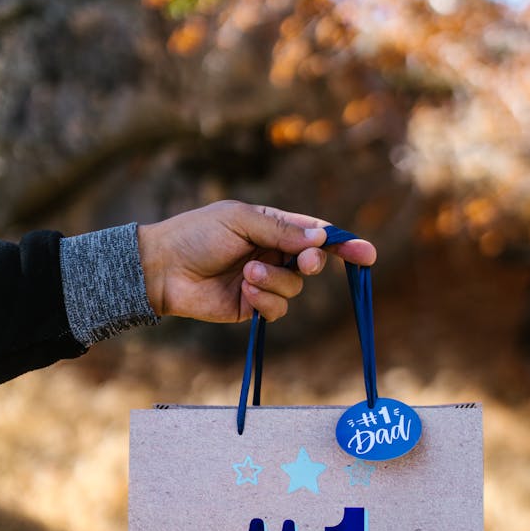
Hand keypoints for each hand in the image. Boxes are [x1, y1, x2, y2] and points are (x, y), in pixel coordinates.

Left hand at [137, 199, 376, 322]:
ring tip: (248, 274)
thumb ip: (281, 230)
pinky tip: (244, 290)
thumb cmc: (196, 235)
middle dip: (312, 263)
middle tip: (306, 262)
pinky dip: (265, 300)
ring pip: (294, 288)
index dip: (343, 244)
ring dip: (276, 281)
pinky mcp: (252, 306)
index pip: (315, 235)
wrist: (162, 269)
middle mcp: (272, 254)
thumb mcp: (241, 221)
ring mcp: (263, 281)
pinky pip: (277, 309)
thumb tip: (320, 238)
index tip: (367, 254)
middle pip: (312, 262)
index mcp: (271, 227)